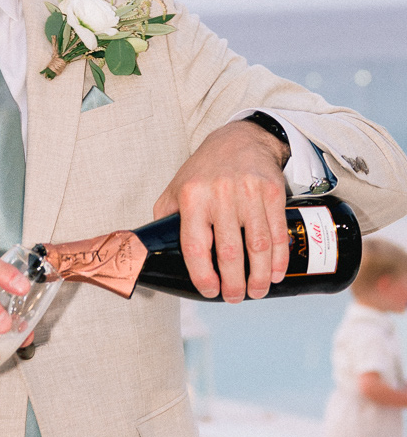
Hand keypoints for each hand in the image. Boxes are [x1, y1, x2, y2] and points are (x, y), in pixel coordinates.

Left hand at [153, 120, 288, 302]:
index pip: (194, 246)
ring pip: (257, 245)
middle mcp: (219, 194)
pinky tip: (274, 272)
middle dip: (233, 283)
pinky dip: (279, 258)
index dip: (202, 275)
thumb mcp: (176, 188)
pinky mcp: (272, 191)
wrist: (240, 139)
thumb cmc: (205, 170)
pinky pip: (277, 231)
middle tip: (234, 297)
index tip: (209, 290)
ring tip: (256, 291)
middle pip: (229, 251)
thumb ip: (166, 219)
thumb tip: (157, 254)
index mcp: (192, 197)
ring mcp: (248, 192)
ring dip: (259, 276)